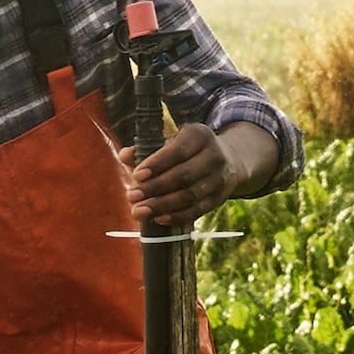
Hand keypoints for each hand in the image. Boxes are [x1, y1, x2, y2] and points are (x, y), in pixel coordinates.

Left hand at [128, 115, 273, 232]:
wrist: (228, 160)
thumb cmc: (187, 151)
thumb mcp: (171, 142)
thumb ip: (145, 149)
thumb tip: (124, 155)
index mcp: (199, 135)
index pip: (177, 151)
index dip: (156, 164)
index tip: (136, 176)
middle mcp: (214, 155)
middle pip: (184, 175)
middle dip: (155, 188)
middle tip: (131, 196)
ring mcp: (220, 178)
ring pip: (190, 195)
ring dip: (162, 205)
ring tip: (139, 211)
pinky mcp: (220, 198)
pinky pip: (198, 210)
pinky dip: (177, 216)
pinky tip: (159, 218)